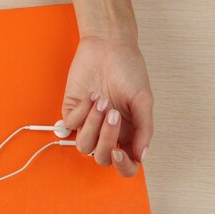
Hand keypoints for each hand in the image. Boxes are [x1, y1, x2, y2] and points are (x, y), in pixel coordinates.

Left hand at [63, 36, 153, 176]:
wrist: (108, 47)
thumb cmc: (129, 71)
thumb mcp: (143, 100)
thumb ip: (144, 129)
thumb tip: (142, 156)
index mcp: (128, 133)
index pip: (126, 164)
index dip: (123, 167)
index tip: (121, 153)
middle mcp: (107, 131)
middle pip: (101, 158)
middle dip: (106, 139)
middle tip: (114, 114)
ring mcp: (88, 122)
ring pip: (83, 146)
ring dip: (92, 125)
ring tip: (102, 102)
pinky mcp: (72, 110)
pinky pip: (71, 124)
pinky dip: (82, 111)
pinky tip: (92, 95)